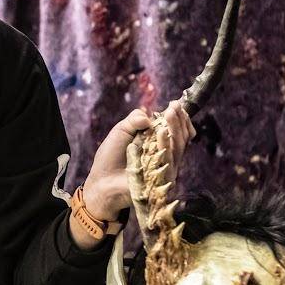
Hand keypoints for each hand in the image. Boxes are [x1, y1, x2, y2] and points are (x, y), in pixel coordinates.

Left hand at [81, 101, 195, 225]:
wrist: (102, 180)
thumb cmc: (110, 157)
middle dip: (179, 120)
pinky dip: (167, 144)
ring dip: (175, 128)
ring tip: (170, 114)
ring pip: (179, 147)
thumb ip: (134, 120)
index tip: (175, 104)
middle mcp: (166, 155)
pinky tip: (162, 132)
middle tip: (174, 107)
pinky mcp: (163, 179)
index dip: (179, 117)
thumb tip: (148, 117)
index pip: (177, 130)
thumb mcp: (121, 131)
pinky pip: (170, 160)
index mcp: (158, 143)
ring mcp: (166, 168)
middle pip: (182, 137)